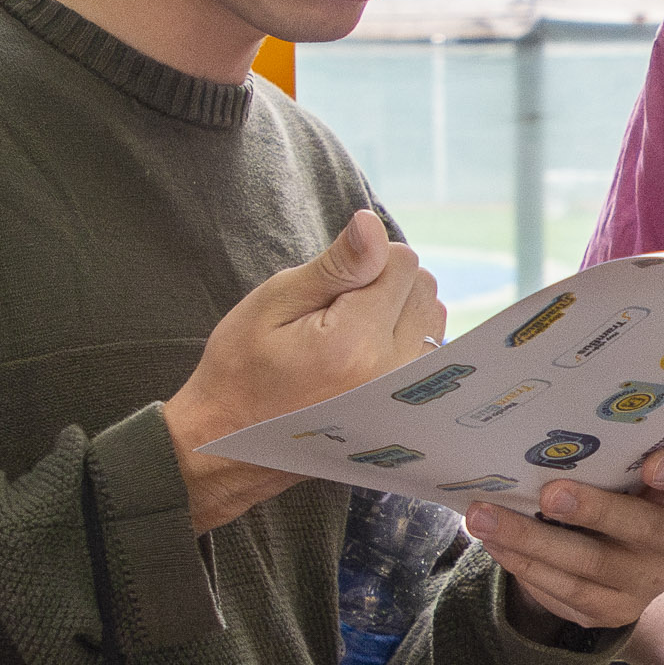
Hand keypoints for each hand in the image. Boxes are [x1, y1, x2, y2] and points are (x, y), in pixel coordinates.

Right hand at [164, 211, 444, 531]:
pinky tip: (365, 357)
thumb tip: (372, 224)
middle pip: (422, 286)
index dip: (367, 260)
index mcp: (356, 342)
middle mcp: (391, 372)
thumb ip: (335, 265)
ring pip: (430, 316)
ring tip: (349, 337)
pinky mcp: (407, 410)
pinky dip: (404, 342)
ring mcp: (402, 397)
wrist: (232, 440)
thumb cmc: (242, 368)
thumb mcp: (275, 303)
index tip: (331, 288)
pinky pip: (430, 350)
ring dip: (398, 313)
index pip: (402, 261)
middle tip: (335, 314)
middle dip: (385, 284)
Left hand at [468, 441, 663, 636]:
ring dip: (530, 539)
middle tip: (549, 494)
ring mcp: (645, 581)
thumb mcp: (621, 474)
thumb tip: (539, 432)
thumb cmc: (614, 496)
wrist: (620, 563)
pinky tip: (494, 543)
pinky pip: (566, 590)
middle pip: (640, 526)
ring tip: (484, 517)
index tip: (654, 462)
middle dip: (592, 509)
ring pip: (589, 564)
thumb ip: (606, 456)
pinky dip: (524, 564)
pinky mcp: (613, 610)